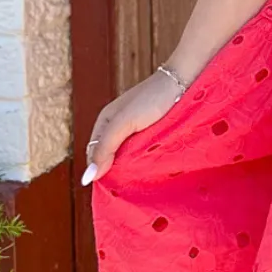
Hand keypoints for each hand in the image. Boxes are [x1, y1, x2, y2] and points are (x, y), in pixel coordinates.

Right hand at [81, 69, 184, 183]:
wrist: (183, 82)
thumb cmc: (152, 98)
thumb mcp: (124, 122)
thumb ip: (106, 146)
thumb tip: (89, 176)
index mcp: (105, 122)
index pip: (94, 155)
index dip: (98, 172)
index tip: (109, 190)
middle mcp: (118, 128)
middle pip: (110, 157)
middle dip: (114, 172)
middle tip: (124, 190)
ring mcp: (135, 131)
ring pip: (127, 157)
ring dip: (130, 169)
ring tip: (138, 184)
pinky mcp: (152, 134)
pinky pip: (142, 153)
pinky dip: (143, 163)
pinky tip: (149, 171)